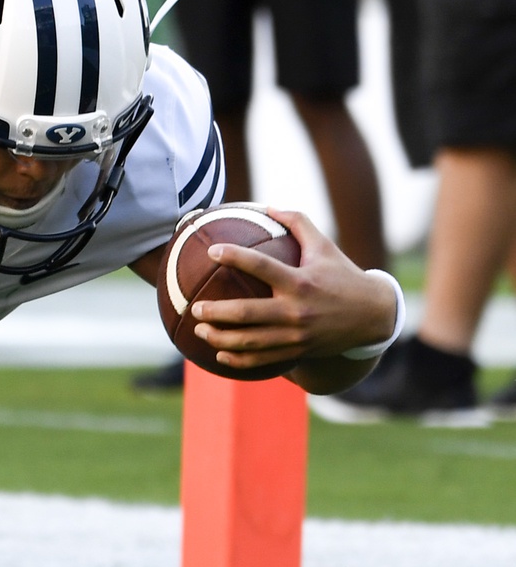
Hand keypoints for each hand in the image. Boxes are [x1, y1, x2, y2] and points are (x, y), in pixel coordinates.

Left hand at [188, 208, 397, 380]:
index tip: (212, 250)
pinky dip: (238, 360)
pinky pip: (262, 360)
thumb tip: (268, 206)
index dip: (234, 256)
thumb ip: (298, 223)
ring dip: (219, 337)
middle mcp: (296, 310)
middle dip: (215, 311)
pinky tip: (219, 354)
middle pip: (246, 313)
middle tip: (194, 307)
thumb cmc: (342, 275)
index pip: (261, 265)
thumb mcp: (325, 246)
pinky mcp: (298, 352)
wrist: (373, 316)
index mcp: (300, 281)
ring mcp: (296, 336)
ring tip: (199, 329)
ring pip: (249, 342)